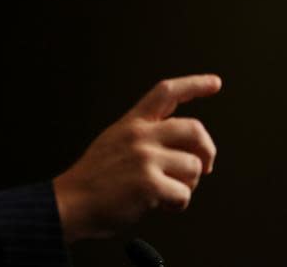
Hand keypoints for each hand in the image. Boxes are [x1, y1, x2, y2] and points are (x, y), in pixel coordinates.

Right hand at [52, 74, 220, 242]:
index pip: (166, 93)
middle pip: (194, 129)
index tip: (214, 83)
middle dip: (207, 150)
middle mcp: (139, 135)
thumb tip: (182, 147)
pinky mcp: (149, 183)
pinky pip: (184, 194)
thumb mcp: (114, 141)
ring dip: (188, 184)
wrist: (72, 202)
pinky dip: (177, 204)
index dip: (194, 85)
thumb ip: (143, 136)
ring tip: (167, 191)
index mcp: (131, 123)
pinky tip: (160, 204)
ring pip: (193, 167)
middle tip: (205, 165)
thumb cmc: (93, 178)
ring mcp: (145, 158)